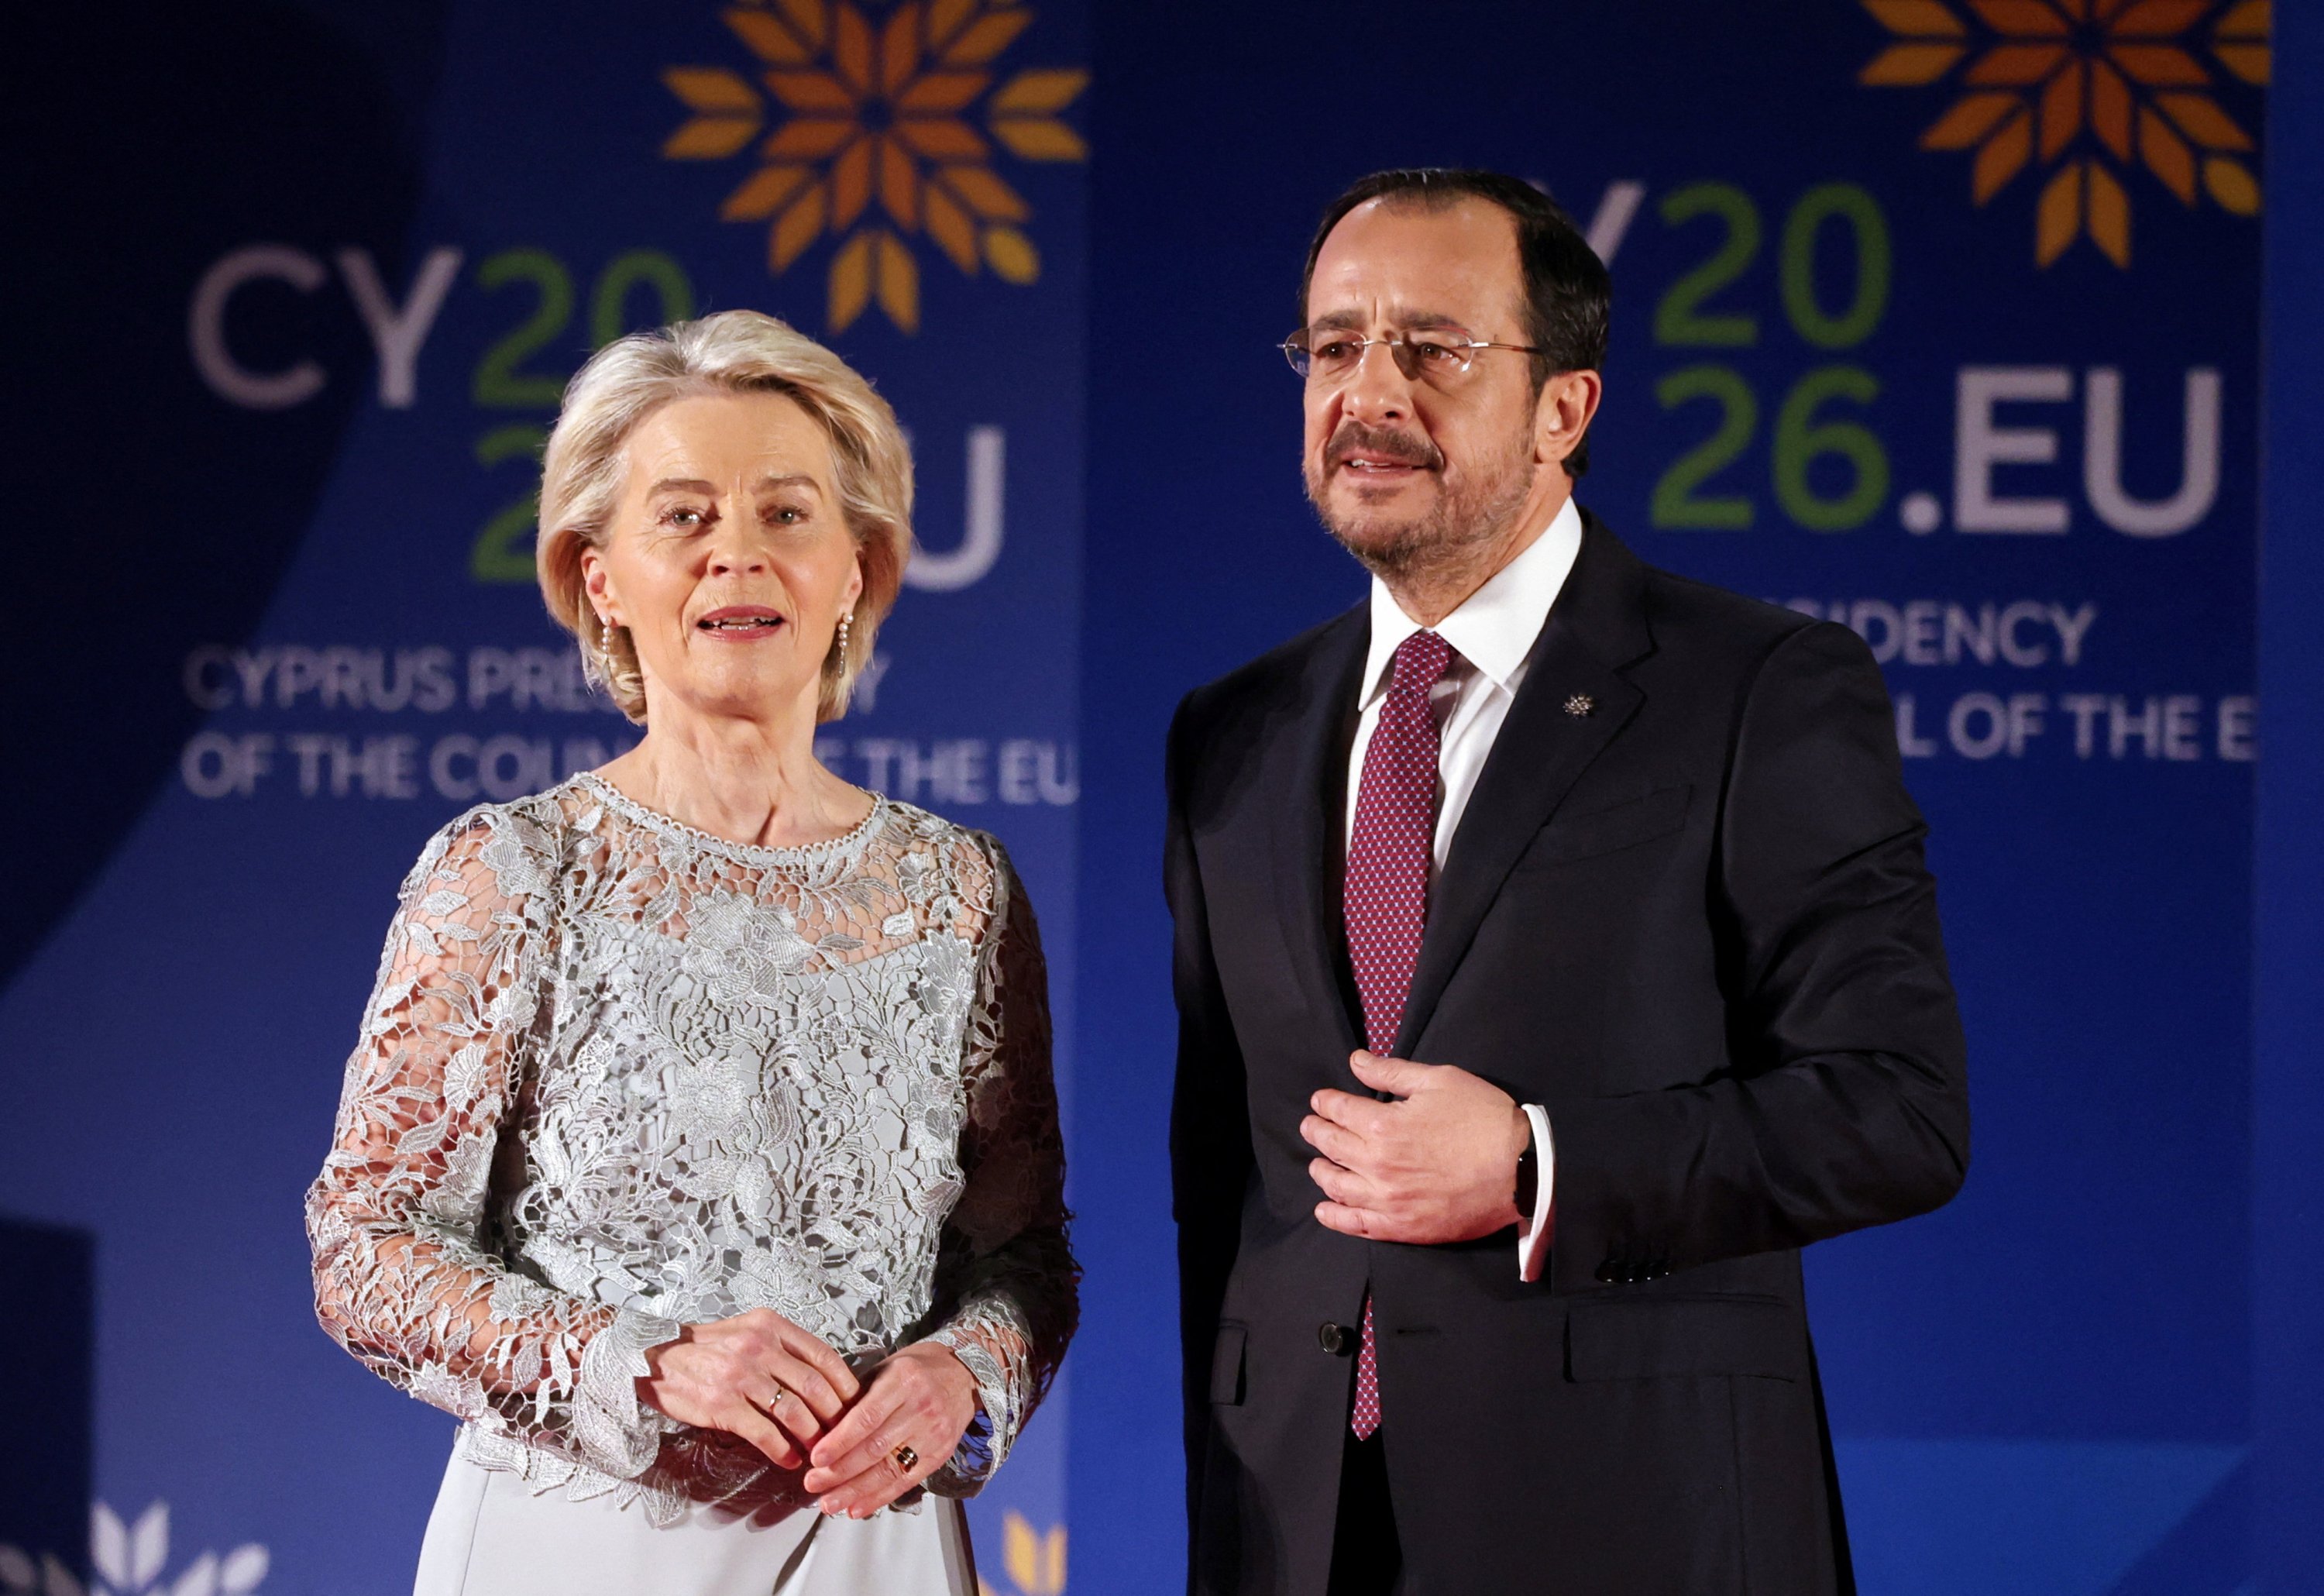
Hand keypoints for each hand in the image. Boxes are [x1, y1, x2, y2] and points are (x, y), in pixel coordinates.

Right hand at [637, 1307, 862, 1470]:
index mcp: (770, 1325)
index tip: (854, 1405)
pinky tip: (789, 1459)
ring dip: (812, 1437)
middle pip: (815, 1387)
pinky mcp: (723, 1404)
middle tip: (842, 1436)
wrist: (653, 1358)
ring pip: (795, 1412)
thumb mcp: (746, 1331)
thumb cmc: (704, 1349)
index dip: (845, 1385)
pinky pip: (765, 1433)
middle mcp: (759, 1346)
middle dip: (834, 1417)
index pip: (823, 1356)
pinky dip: (782, 1450)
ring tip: (818, 1452)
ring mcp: (740, 1375)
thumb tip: (820, 1378)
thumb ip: (781, 1347)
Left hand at [802, 1340, 978, 1517]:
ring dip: (856, 1491)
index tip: (815, 1458)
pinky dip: (879, 1497)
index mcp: (904, 1380)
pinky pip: (906, 1481)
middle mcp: (922, 1407)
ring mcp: (935, 1433)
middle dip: (840, 1471)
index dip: (840, 1442)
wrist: (965, 1375)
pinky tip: (857, 1507)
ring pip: (890, 1470)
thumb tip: (823, 1431)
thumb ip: (858, 1397)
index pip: (867, 1417)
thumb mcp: (886, 1368)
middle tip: (813, 1484)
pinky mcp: (941, 1454)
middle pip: (876, 1448)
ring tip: (829, 1503)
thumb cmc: (918, 1369)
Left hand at [1303, 1050, 1530, 1244]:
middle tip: (1311, 1125)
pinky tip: (1325, 1209)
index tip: (1320, 1100)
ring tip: (1317, 1163)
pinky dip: (1334, 1217)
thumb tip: (1355, 1062)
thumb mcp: (1439, 1081)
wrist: (1521, 1169)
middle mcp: (1377, 1165)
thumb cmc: (1484, 1118)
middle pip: (1331, 1146)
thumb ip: (1392, 1072)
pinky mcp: (1403, 1227)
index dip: (1325, 1102)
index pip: (1338, 1110)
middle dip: (1316, 1131)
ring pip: (1337, 1187)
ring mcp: (1388, 1200)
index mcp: (1383, 1126)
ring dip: (1321, 1171)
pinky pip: (1357, 1225)